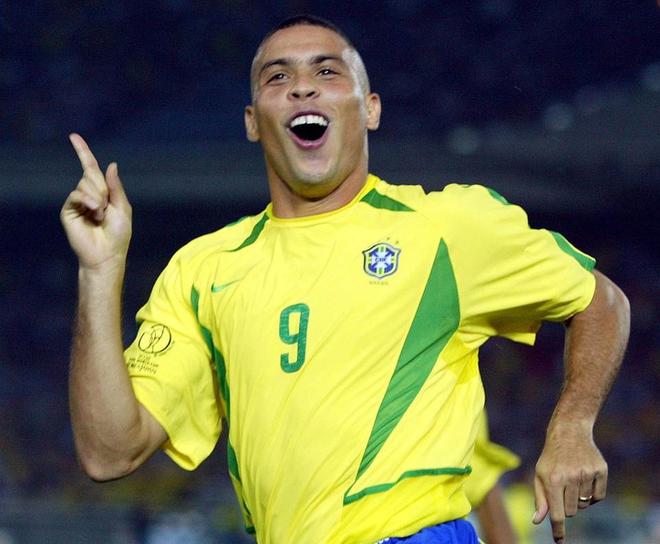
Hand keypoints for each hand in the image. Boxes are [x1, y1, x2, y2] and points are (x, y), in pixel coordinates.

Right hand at [60, 133, 131, 269]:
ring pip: (85, 183)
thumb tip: (111, 164)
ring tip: (100, 215)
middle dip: (103, 188)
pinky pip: (76, 194)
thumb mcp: (123, 207)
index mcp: (102, 193)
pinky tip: (94, 212)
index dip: (83, 152)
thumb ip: (116, 186)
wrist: (107, 254)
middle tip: (106, 207)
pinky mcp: (68, 210)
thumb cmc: (118, 234)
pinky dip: (88, 200)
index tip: (73, 136)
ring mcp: (76, 202)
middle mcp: (87, 195)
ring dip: (97, 197)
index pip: (91, 168)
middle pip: (91, 174)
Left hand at [532, 424, 606, 542]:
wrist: (569, 431)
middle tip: (562, 489)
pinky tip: (585, 480)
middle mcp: (571, 477)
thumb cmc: (551, 457)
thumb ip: (540, 498)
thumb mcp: (540, 474)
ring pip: (585, 505)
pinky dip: (592, 495)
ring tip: (572, 480)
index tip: (559, 542)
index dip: (558, 530)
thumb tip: (537, 521)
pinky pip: (599, 497)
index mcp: (553, 479)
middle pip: (571, 511)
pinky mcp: (601, 470)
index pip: (556, 513)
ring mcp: (587, 473)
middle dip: (566, 506)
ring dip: (578, 499)